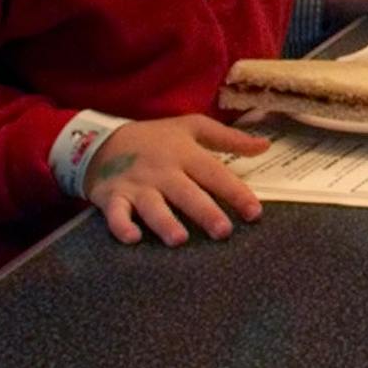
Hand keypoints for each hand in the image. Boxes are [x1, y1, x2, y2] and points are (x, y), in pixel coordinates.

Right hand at [85, 116, 267, 245]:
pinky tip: (132, 239)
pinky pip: (115, 213)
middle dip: (204, 212)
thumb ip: (229, 138)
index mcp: (185, 154)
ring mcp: (136, 185)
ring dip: (164, 222)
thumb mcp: (192, 127)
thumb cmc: (156, 138)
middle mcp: (162, 171)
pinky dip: (121, 225)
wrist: (102, 140)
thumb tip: (265, 146)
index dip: (235, 193)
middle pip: (186, 193)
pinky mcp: (112, 196)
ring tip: (179, 240)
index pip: (214, 174)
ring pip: (152, 206)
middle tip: (223, 231)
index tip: (255, 213)